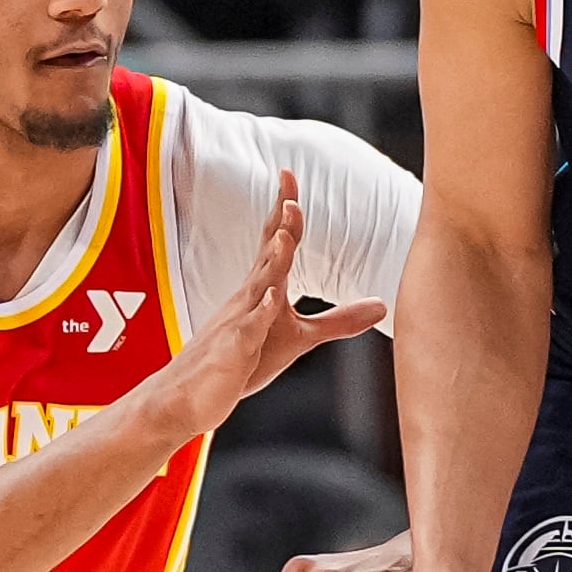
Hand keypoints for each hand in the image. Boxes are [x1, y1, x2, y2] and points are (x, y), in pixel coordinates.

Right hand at [142, 172, 385, 437]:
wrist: (189, 396)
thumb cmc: (242, 361)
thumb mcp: (298, 338)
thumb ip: (338, 320)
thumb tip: (382, 305)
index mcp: (262, 289)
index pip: (274, 241)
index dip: (284, 209)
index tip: (289, 175)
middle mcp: (249, 298)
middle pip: (267, 253)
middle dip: (280, 222)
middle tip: (289, 189)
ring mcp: (240, 322)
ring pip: (259, 286)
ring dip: (273, 259)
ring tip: (286, 235)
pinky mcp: (235, 351)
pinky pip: (249, 329)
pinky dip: (262, 313)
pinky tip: (275, 298)